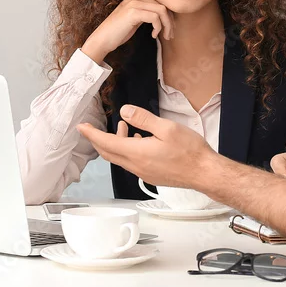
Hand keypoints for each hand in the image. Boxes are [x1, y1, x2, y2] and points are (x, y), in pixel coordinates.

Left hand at [78, 105, 214, 188]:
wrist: (203, 172)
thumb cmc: (190, 151)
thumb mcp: (167, 128)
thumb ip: (143, 119)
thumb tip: (124, 111)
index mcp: (137, 152)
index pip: (106, 142)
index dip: (91, 134)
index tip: (81, 127)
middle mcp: (136, 165)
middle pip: (108, 153)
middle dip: (98, 139)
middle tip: (94, 128)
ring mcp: (142, 172)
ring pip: (119, 158)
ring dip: (115, 143)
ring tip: (124, 128)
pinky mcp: (149, 174)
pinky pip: (129, 163)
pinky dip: (126, 150)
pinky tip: (138, 140)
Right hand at [82, 0, 174, 63]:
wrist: (102, 39)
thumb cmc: (119, 32)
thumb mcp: (136, 20)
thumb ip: (147, 14)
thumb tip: (166, 16)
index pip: (160, 2)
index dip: (169, 16)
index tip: (170, 29)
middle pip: (163, 5)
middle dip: (170, 21)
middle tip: (170, 35)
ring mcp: (133, 3)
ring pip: (162, 10)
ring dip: (167, 25)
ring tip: (165, 36)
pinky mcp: (133, 12)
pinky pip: (155, 17)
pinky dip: (158, 27)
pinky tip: (153, 35)